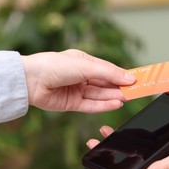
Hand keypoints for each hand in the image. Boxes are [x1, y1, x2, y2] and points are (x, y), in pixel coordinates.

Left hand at [21, 49, 135, 112]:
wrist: (30, 80)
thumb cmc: (54, 66)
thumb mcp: (85, 66)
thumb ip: (108, 73)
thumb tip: (129, 78)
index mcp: (84, 62)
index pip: (108, 70)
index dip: (122, 75)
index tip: (137, 79)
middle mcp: (81, 76)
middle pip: (106, 84)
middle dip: (120, 87)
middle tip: (136, 91)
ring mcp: (77, 91)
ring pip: (100, 95)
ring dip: (114, 97)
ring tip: (128, 98)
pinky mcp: (72, 104)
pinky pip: (92, 105)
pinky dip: (104, 105)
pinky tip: (116, 104)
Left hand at [86, 126, 168, 168]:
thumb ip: (166, 167)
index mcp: (160, 167)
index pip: (130, 167)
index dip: (111, 160)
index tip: (95, 148)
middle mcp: (158, 161)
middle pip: (130, 157)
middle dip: (111, 148)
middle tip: (95, 138)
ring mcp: (162, 153)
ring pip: (137, 148)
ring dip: (121, 140)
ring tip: (108, 131)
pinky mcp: (167, 145)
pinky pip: (147, 141)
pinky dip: (135, 135)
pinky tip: (130, 129)